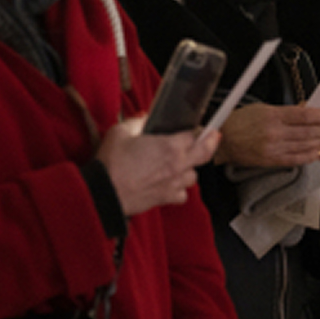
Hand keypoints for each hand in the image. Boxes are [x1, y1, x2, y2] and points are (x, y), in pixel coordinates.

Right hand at [95, 118, 219, 216]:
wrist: (105, 193)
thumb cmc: (112, 163)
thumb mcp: (120, 132)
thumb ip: (137, 123)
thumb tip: (145, 119)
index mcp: (169, 146)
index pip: (193, 135)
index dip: (195, 130)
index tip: (197, 127)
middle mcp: (177, 165)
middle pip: (205, 154)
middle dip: (212, 143)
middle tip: (214, 136)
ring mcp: (173, 183)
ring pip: (194, 175)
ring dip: (190, 168)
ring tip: (182, 162)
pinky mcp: (166, 199)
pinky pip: (182, 194)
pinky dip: (180, 189)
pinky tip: (171, 184)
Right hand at [215, 103, 319, 167]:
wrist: (221, 140)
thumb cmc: (238, 122)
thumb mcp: (261, 108)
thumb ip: (285, 111)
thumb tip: (306, 110)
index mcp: (272, 115)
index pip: (305, 115)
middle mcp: (274, 132)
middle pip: (308, 130)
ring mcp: (273, 148)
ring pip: (305, 145)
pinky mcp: (271, 160)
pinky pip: (296, 159)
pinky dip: (309, 155)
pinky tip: (318, 151)